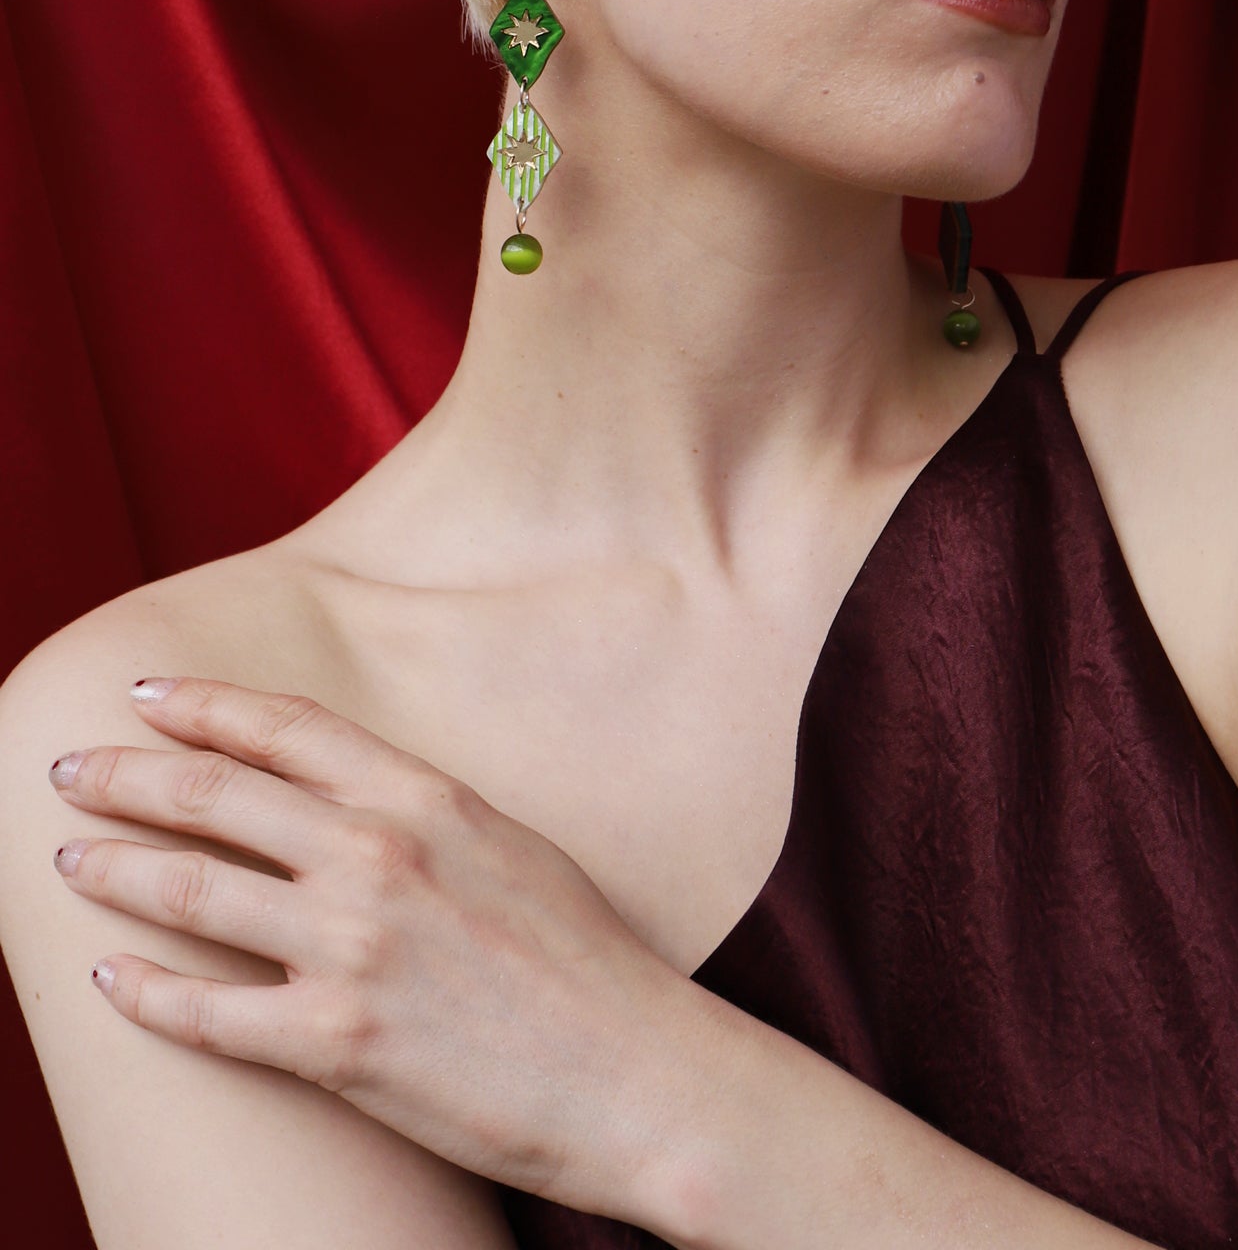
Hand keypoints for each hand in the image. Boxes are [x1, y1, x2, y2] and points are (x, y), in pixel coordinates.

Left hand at [46, 677, 711, 1219]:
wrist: (638, 1074)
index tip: (147, 696)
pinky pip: (206, 1014)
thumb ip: (425, 815)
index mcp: (428, 798)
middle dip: (126, 776)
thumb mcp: (510, 846)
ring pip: (192, 892)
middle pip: (216, 795)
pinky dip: (145, 993)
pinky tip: (109, 978)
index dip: (206, 705)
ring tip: (67, 858)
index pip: (287, 728)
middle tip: (70, 769)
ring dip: (115, 869)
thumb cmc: (588, 962)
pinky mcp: (336, 1045)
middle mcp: (380, 857)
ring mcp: (353, 949)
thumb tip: (351, 802)